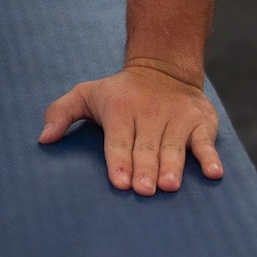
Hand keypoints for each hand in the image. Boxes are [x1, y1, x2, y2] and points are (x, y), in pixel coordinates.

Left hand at [39, 62, 223, 195]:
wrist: (164, 67)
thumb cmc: (119, 93)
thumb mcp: (86, 94)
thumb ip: (61, 112)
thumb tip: (43, 138)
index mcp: (120, 110)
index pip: (118, 140)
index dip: (118, 160)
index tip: (119, 181)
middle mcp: (149, 114)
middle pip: (146, 146)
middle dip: (144, 168)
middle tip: (144, 189)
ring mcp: (176, 118)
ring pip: (173, 146)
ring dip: (172, 166)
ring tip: (169, 185)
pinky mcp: (201, 122)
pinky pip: (205, 141)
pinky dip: (210, 156)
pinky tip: (213, 173)